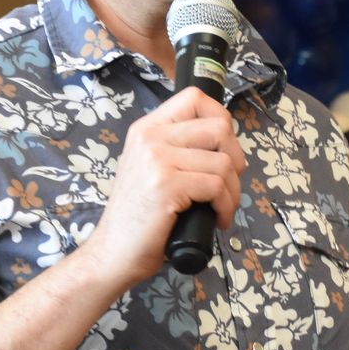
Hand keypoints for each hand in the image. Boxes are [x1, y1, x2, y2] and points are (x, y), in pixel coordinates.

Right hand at [73, 87, 243, 288]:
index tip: (224, 147)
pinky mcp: (167, 185)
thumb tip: (222, 141)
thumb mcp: (149, 169)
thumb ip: (176, 148)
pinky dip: (226, 206)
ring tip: (222, 208)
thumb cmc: (138, 217)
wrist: (112, 252)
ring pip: (223, 162)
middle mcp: (150, 138)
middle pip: (219, 127)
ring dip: (233, 191)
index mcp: (146, 129)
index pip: (194, 98)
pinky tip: (217, 219)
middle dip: (236, 159)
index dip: (220, 118)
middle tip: (228, 184)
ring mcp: (157, 159)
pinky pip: (217, 186)